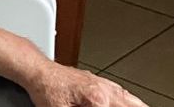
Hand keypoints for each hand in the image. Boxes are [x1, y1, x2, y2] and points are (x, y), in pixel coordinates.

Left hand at [26, 62, 147, 106]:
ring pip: (128, 96)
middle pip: (131, 104)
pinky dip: (128, 98)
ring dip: (136, 105)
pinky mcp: (94, 79)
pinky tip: (128, 100)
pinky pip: (119, 90)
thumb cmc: (47, 89)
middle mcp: (103, 89)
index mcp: (98, 99)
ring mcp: (100, 82)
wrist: (37, 71)